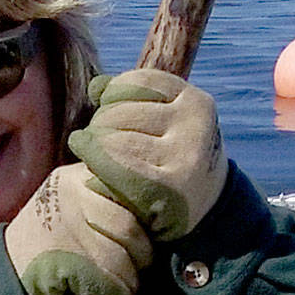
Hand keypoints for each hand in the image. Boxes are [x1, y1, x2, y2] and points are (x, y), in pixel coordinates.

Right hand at [4, 162, 152, 294]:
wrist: (5, 272)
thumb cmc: (48, 242)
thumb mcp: (74, 205)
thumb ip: (107, 201)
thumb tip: (157, 219)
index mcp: (79, 176)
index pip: (129, 190)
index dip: (147, 218)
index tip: (151, 236)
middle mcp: (72, 193)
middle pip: (130, 226)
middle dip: (142, 255)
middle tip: (140, 269)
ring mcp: (64, 224)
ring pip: (119, 256)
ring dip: (130, 282)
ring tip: (128, 291)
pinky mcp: (59, 258)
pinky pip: (103, 280)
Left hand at [68, 69, 227, 241]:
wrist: (204, 212)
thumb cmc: (175, 157)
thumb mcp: (168, 121)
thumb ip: (134, 98)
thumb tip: (95, 86)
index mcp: (197, 103)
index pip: (139, 82)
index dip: (113, 93)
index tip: (103, 105)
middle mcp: (194, 128)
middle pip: (120, 114)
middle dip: (99, 125)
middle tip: (91, 140)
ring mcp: (182, 159)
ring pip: (113, 141)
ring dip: (93, 148)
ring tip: (90, 155)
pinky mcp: (164, 190)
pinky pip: (114, 170)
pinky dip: (97, 169)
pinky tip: (89, 173)